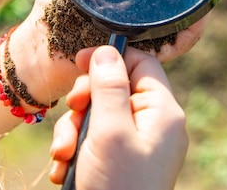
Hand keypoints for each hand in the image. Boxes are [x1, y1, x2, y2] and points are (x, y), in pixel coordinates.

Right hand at [49, 46, 187, 189]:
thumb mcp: (109, 131)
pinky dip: (75, 150)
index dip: (109, 59)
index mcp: (163, 112)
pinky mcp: (121, 161)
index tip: (79, 62)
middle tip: (73, 115)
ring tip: (64, 156)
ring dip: (73, 131)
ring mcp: (138, 145)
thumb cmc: (117, 187)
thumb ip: (108, 86)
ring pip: (98, 116)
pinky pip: (95, 140)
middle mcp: (154, 125)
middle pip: (114, 89)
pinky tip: (65, 168)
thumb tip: (107, 50)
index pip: (141, 64)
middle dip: (84, 103)